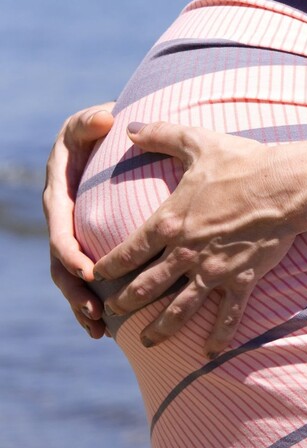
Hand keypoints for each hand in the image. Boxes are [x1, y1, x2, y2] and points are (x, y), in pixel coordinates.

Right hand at [43, 102, 114, 337]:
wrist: (100, 143)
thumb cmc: (95, 134)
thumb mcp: (88, 123)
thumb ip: (90, 123)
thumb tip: (106, 118)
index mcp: (60, 196)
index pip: (61, 230)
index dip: (72, 253)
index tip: (91, 273)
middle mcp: (62, 220)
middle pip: (62, 263)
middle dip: (76, 290)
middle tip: (96, 314)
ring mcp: (72, 234)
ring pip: (71, 277)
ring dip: (82, 304)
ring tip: (99, 330)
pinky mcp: (85, 242)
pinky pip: (84, 276)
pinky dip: (91, 300)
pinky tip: (105, 327)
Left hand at [93, 122, 306, 356]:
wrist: (285, 186)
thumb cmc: (242, 163)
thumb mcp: (197, 142)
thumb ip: (160, 134)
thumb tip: (131, 125)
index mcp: (170, 222)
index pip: (127, 251)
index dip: (107, 266)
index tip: (96, 275)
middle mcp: (185, 253)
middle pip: (146, 286)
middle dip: (125, 301)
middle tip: (113, 311)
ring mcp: (213, 271)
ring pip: (179, 308)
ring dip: (160, 327)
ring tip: (146, 342)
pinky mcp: (241, 280)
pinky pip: (228, 315)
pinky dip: (218, 336)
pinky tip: (208, 353)